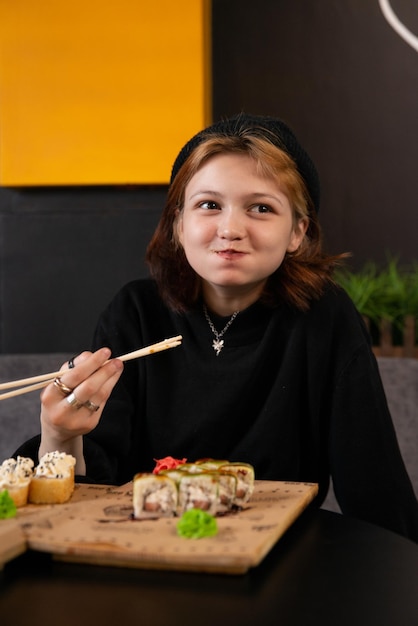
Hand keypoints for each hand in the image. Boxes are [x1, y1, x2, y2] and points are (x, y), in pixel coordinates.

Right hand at [39, 348, 123, 471]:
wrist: (58, 428)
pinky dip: (109, 387)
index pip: (74, 376)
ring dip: (111, 378)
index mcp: (50, 396)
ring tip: (118, 366)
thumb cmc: (58, 398)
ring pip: (99, 395)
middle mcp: (62, 411)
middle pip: (89, 387)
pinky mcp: (89, 424)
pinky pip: (102, 402)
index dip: (92, 363)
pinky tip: (112, 378)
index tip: (105, 352)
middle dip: (105, 371)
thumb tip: (91, 355)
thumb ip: (73, 367)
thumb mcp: (58, 382)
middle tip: (117, 360)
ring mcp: (76, 420)